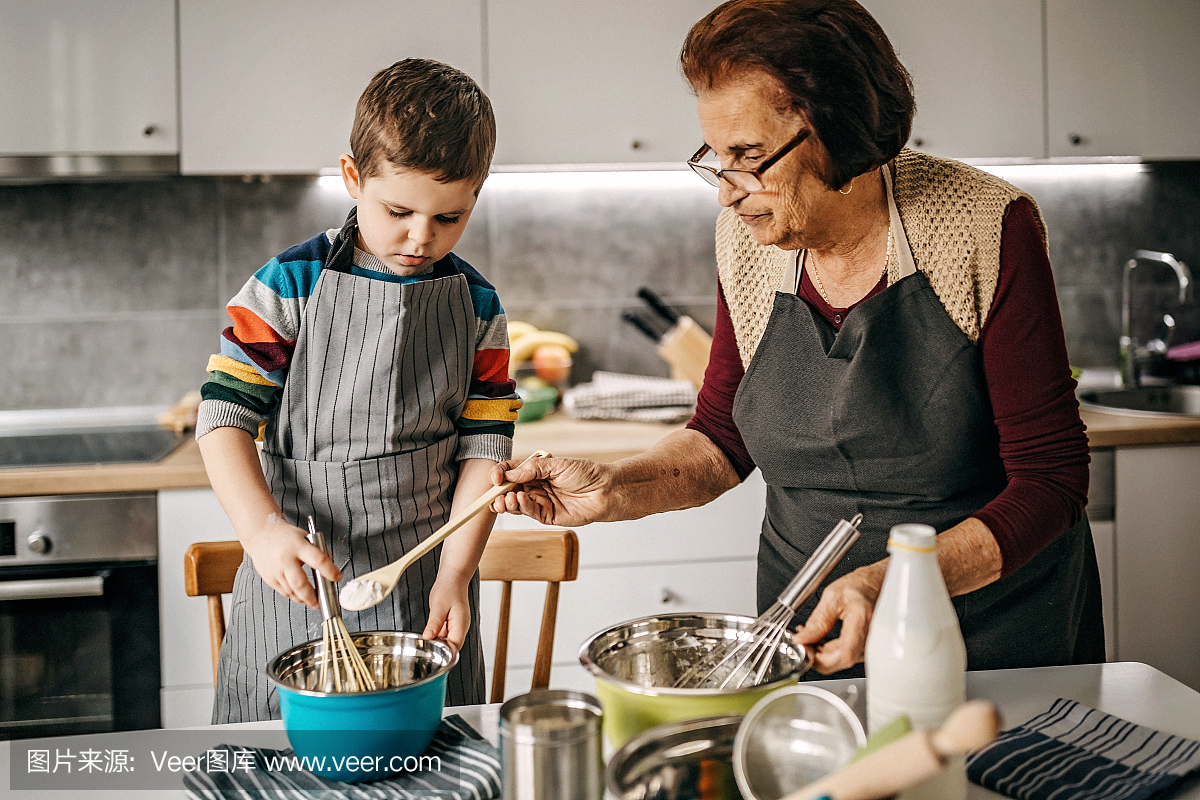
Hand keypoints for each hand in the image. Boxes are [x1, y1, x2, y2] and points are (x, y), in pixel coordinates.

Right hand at [241, 515, 340, 608]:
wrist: (261, 534)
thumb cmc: (285, 536)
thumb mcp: (305, 537)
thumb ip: (319, 552)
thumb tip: (330, 568)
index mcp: (297, 546)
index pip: (318, 559)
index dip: (329, 570)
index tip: (337, 577)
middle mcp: (285, 559)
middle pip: (300, 583)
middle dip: (312, 597)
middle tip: (320, 602)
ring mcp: (275, 570)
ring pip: (291, 591)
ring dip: (304, 599)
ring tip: (313, 601)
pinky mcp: (269, 578)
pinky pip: (283, 592)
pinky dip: (294, 596)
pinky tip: (300, 596)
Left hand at [423, 576, 470, 650]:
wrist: (453, 577)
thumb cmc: (449, 588)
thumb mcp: (439, 606)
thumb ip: (434, 623)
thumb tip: (428, 637)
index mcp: (461, 625)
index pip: (454, 648)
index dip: (444, 655)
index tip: (431, 656)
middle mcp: (460, 628)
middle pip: (451, 647)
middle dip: (438, 651)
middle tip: (423, 651)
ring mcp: (457, 626)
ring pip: (446, 642)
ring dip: (436, 644)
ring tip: (424, 644)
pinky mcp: (451, 624)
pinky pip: (444, 635)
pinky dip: (436, 637)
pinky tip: (428, 635)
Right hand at [488, 456, 615, 524]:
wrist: (606, 491)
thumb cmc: (586, 473)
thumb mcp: (558, 464)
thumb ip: (533, 468)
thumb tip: (509, 474)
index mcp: (536, 470)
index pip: (511, 471)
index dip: (500, 473)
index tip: (495, 477)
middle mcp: (535, 486)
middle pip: (509, 489)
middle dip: (498, 492)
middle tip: (495, 494)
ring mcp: (540, 501)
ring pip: (516, 503)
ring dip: (507, 502)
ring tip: (507, 499)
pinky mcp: (547, 516)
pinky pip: (529, 512)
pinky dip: (522, 507)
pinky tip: (521, 500)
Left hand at [791, 564, 884, 673]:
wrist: (877, 585)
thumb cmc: (861, 586)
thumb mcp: (833, 596)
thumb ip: (817, 620)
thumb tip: (801, 639)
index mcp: (862, 621)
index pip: (844, 654)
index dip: (821, 658)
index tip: (804, 647)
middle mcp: (871, 638)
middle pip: (840, 661)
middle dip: (816, 655)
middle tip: (802, 640)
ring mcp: (870, 647)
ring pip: (841, 662)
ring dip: (821, 654)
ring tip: (811, 636)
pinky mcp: (866, 650)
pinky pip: (845, 657)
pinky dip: (829, 652)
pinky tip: (821, 640)